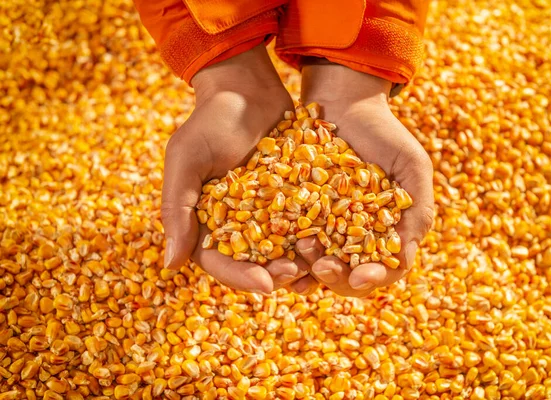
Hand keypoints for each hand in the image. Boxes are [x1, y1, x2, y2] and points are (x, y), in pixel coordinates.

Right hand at [162, 45, 316, 294]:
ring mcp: (269, 212)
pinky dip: (320, 236)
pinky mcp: (296, 198)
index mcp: (207, 222)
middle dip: (276, 274)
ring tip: (320, 269)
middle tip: (296, 275)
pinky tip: (338, 246)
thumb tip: (169, 266)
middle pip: (256, 262)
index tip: (265, 284)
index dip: (242, 276)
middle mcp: (238, 224)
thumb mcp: (186, 160)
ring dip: (302, 263)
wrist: (247, 88)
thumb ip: (178, 209)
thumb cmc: (210, 121)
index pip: (220, 262)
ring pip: (285, 249)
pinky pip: (308, 223)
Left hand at [296, 63, 434, 296]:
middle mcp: (351, 238)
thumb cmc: (385, 135)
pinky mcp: (294, 213)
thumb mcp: (412, 168)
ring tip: (301, 250)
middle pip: (344, 275)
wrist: (345, 103)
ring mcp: (321, 228)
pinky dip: (282, 248)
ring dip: (306, 266)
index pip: (381, 270)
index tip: (360, 277)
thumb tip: (402, 261)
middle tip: (323, 266)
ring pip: (313, 263)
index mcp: (384, 235)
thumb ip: (416, 213)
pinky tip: (278, 247)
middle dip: (335, 277)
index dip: (372, 278)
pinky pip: (286, 238)